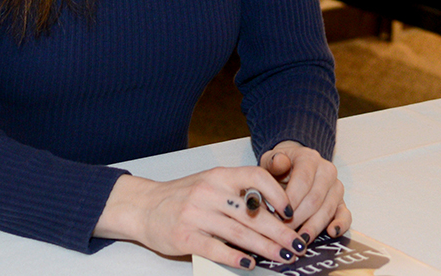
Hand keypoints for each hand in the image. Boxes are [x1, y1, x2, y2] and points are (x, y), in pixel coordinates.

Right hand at [94, 167, 311, 269]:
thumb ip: (238, 192)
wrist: (143, 206)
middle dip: (279, 231)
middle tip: (297, 244)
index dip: (277, 193)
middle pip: (252, 213)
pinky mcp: (184, 236)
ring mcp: (196, 214)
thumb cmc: (183, 196)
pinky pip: (215, 248)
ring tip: (282, 256)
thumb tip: (275, 211)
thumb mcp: (210, 184)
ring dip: (264, 247)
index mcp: (219, 176)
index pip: (256, 177)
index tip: (291, 211)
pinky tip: (249, 263)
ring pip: (239, 232)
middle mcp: (209, 192)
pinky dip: (234, 257)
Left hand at [260, 140, 351, 241]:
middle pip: (315, 198)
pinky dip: (340, 225)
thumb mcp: (271, 161)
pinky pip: (345, 214)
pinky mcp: (341, 202)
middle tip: (284, 231)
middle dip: (298, 217)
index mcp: (310, 158)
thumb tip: (279, 162)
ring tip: (299, 239)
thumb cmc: (280, 167)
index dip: (291, 200)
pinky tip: (331, 232)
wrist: (293, 167)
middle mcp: (327, 171)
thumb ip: (274, 162)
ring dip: (313, 226)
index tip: (277, 215)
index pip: (303, 181)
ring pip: (327, 209)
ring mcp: (336, 187)